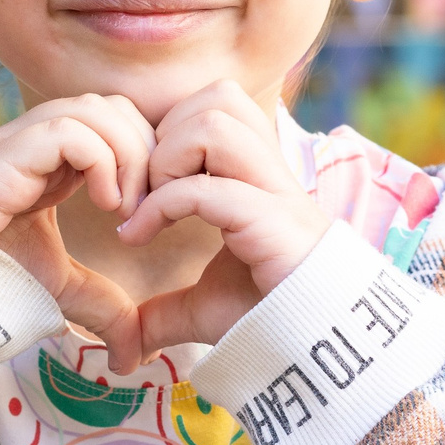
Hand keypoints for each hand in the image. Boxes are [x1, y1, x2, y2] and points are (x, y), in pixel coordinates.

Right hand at [0, 94, 153, 357]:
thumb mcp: (56, 291)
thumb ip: (100, 309)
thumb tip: (132, 356)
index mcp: (52, 163)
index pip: (118, 122)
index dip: (147, 156)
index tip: (150, 213)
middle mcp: (38, 143)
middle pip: (113, 105)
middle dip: (146, 151)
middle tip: (146, 210)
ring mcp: (19, 144)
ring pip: (95, 109)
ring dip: (129, 155)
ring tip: (125, 210)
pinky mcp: (5, 155)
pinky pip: (69, 130)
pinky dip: (102, 162)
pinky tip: (105, 205)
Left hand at [112, 81, 332, 361]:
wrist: (317, 348)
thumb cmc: (269, 319)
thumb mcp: (204, 310)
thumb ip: (164, 314)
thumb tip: (126, 348)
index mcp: (256, 176)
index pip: (217, 104)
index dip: (168, 133)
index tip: (138, 193)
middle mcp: (269, 173)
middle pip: (220, 96)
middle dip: (168, 134)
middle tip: (143, 191)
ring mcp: (274, 194)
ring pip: (217, 122)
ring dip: (168, 158)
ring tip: (148, 206)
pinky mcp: (271, 222)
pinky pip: (207, 187)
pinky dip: (160, 205)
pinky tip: (136, 237)